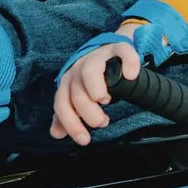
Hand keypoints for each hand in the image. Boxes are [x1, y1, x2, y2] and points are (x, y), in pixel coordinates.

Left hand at [51, 30, 145, 146]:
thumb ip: (67, 116)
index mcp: (68, 83)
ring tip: (106, 101)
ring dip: (96, 89)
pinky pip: (121, 51)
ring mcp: (97, 57)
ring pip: (90, 71)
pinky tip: (131, 75)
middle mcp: (78, 69)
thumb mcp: (76, 96)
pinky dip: (128, 63)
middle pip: (77, 92)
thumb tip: (56, 133)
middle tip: (101, 122)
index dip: (71, 123)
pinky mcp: (116, 48)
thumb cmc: (90, 80)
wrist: (106, 51)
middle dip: (88, 112)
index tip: (84, 139)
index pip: (62, 104)